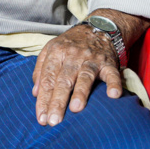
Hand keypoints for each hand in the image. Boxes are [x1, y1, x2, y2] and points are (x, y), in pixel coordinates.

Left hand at [32, 10, 143, 126]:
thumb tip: (35, 93)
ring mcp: (91, 59)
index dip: (43, 99)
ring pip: (85, 76)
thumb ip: (40, 70)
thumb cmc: (71, 44)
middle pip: (63, 80)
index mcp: (57, 53)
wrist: (97, 27)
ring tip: (76, 109)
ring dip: (81, 93)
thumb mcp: (51, 49)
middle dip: (57, 101)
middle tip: (54, 121)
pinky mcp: (108, 63)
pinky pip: (112, 74)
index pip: (47, 79)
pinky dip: (114, 84)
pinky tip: (113, 95)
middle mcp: (73, 56)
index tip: (41, 118)